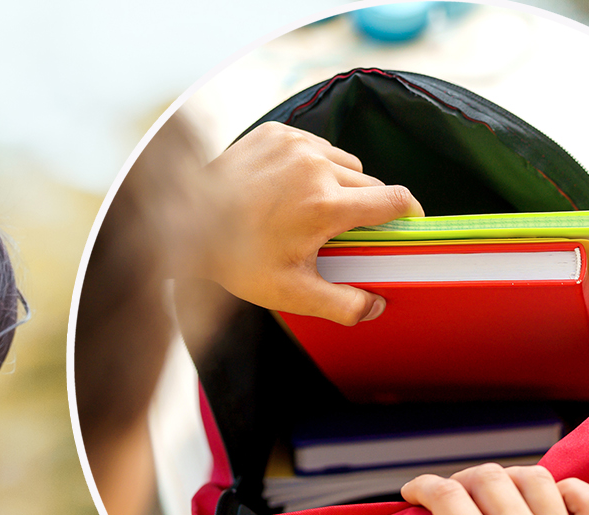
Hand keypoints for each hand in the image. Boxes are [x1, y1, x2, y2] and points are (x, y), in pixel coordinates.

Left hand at [194, 123, 422, 324]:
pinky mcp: (276, 132)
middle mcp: (317, 167)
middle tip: (339, 230)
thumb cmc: (234, 261)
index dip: (407, 214)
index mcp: (328, 206)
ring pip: (343, 163)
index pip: (395, 201)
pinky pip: (313, 147)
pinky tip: (284, 188)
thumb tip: (375, 308)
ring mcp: (296, 145)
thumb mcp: (289, 293)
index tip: (407, 223)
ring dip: (337, 183)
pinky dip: (308, 165)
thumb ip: (340, 304)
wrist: (181, 224)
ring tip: (307, 209)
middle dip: (363, 208)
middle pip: (370, 185)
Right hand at [391, 464, 588, 514]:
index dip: (424, 486)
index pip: (446, 497)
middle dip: (463, 480)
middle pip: (489, 479)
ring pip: (537, 480)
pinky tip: (556, 498)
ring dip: (512, 479)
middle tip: (455, 494)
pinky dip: (571, 490)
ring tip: (502, 492)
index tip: (416, 491)